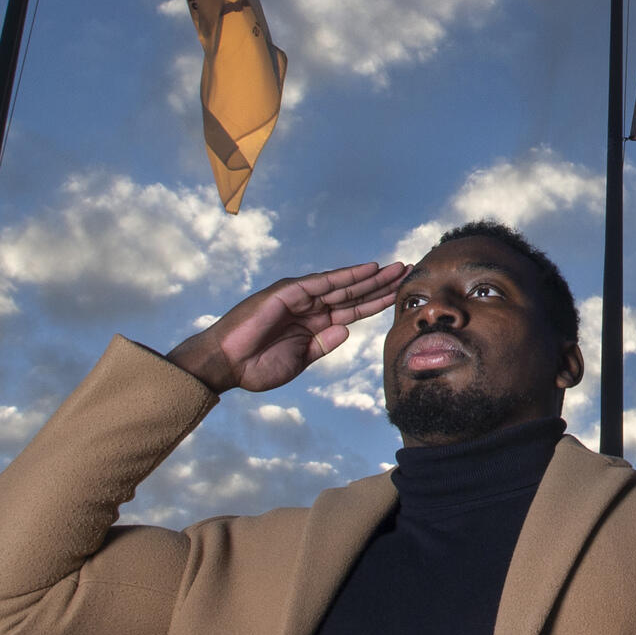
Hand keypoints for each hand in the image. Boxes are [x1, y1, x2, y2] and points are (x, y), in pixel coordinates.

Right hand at [165, 262, 407, 394]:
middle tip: (410, 271)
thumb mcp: (299, 360)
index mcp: (315, 324)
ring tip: (398, 268)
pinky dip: (346, 276)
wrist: (225, 364)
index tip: (401, 295)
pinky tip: (368, 270)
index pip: (354, 309)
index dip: (378, 302)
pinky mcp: (288, 292)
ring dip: (372, 276)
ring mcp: (300, 297)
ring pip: (344, 284)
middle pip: (355, 293)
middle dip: (383, 284)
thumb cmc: (256, 367)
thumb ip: (323, 345)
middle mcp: (311, 307)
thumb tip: (347, 329)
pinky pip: (323, 283)